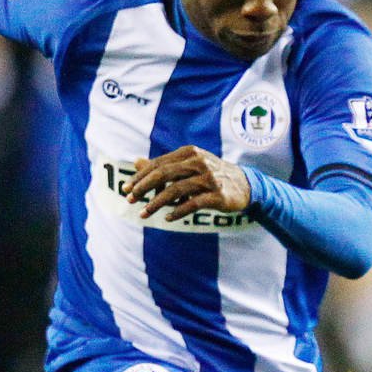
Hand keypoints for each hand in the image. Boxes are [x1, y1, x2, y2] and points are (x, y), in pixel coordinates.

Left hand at [125, 146, 251, 221]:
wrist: (245, 185)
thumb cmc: (211, 175)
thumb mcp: (188, 166)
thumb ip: (164, 165)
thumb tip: (136, 162)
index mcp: (189, 152)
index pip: (158, 163)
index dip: (140, 177)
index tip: (126, 189)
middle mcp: (198, 162)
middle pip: (164, 174)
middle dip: (143, 188)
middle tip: (130, 200)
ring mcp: (209, 178)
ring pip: (176, 190)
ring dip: (156, 203)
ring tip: (144, 214)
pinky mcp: (218, 195)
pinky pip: (193, 204)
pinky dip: (178, 211)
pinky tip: (167, 218)